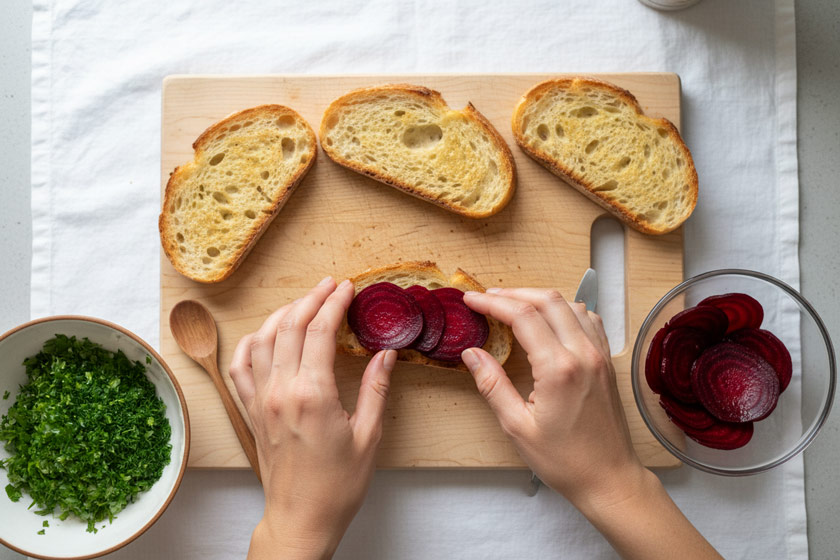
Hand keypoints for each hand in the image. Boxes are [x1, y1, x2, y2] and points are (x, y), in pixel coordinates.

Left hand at [229, 277, 395, 559]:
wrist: (301, 517)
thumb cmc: (338, 485)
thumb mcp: (368, 436)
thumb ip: (375, 388)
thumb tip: (386, 354)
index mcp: (313, 394)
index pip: (320, 331)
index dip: (334, 303)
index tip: (346, 288)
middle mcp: (281, 391)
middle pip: (290, 326)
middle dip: (311, 298)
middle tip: (329, 286)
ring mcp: (261, 400)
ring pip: (262, 339)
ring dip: (282, 313)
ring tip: (302, 302)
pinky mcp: (251, 411)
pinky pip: (240, 366)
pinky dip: (250, 342)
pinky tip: (264, 334)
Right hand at [461, 288, 644, 510]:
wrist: (609, 478)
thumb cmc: (566, 460)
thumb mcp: (517, 427)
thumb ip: (492, 385)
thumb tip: (472, 355)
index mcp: (559, 369)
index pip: (522, 316)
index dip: (493, 303)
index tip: (472, 300)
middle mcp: (583, 355)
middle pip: (548, 300)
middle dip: (514, 293)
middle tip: (488, 298)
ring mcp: (599, 356)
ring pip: (571, 304)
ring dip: (540, 298)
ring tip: (514, 305)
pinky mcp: (606, 362)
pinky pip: (589, 320)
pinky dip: (566, 310)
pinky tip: (551, 319)